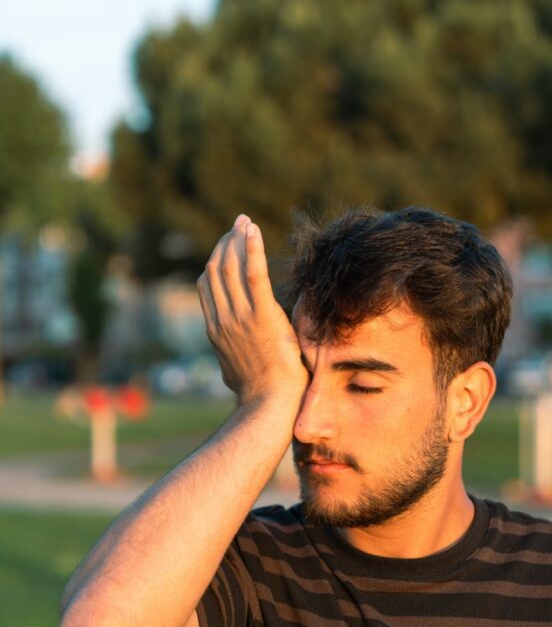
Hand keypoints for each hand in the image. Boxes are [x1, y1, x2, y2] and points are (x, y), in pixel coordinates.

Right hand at [197, 215, 308, 408]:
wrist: (269, 404)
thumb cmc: (258, 393)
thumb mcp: (234, 371)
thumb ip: (229, 357)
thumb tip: (227, 360)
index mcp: (215, 330)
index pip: (207, 286)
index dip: (215, 261)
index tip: (227, 245)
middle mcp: (223, 319)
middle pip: (217, 270)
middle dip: (226, 243)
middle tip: (238, 224)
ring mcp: (241, 317)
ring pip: (232, 268)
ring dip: (238, 240)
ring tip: (245, 222)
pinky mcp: (263, 316)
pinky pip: (254, 275)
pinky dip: (252, 249)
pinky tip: (254, 231)